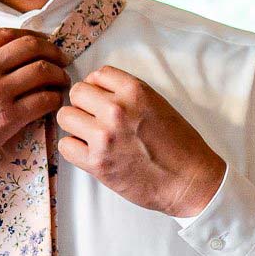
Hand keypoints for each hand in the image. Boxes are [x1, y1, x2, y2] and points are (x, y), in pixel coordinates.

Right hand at [0, 29, 68, 178]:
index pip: (10, 35)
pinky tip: (54, 102)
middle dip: (53, 52)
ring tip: (62, 82)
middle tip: (61, 60)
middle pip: (33, 48)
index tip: (44, 44)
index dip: (34, 37)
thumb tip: (2, 56)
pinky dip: (55, 98)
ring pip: (44, 72)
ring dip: (59, 75)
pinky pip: (44, 100)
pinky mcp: (8, 117)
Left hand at [55, 66, 224, 217]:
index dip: (98, 87)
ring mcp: (104, 137)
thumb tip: (99, 92)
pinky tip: (91, 152)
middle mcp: (117, 110)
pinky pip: (65, 146)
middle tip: (96, 119)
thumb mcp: (159, 104)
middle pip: (77, 93)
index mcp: (135, 92)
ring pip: (65, 117)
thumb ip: (129, 95)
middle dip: (84, 104)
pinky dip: (75, 149)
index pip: (97, 74)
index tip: (102, 99)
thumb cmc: (179, 145)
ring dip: (76, 125)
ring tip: (92, 135)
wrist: (189, 181)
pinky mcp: (96, 163)